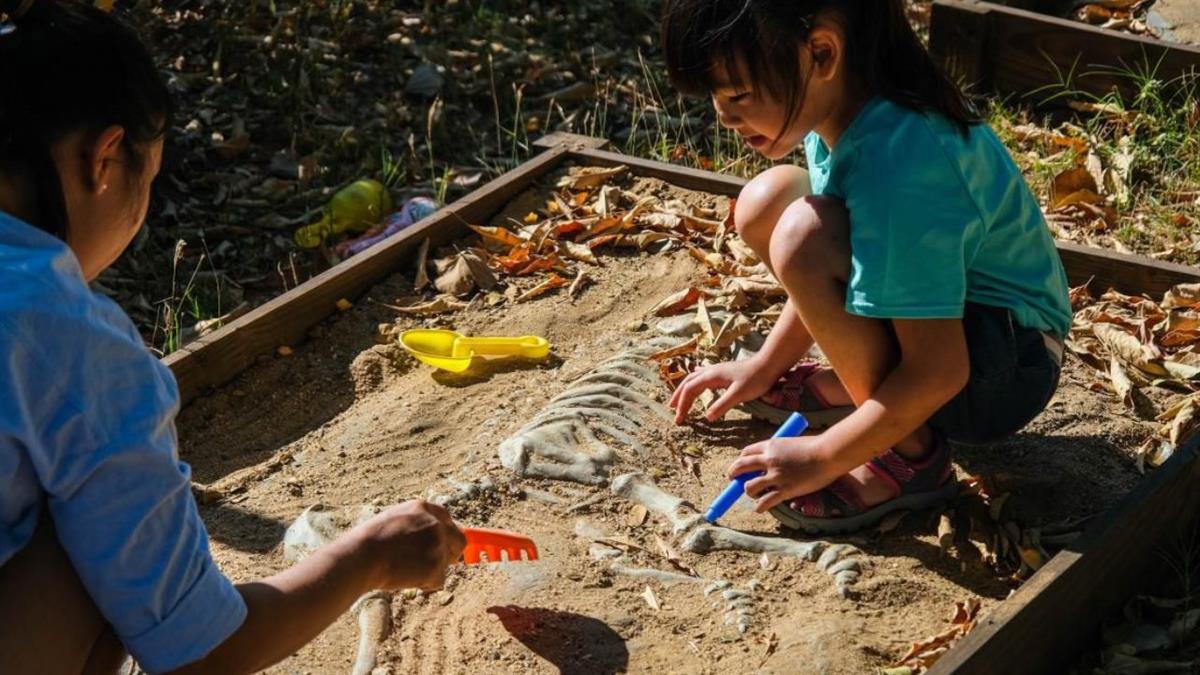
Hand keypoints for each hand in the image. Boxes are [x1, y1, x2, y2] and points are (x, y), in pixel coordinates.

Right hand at [352, 500, 466, 591]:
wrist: (360, 556)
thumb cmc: (367, 543)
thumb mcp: (393, 521)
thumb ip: (415, 525)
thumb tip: (430, 538)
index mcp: (422, 508)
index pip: (447, 519)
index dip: (447, 535)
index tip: (446, 545)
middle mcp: (435, 523)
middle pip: (459, 540)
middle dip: (451, 554)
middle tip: (433, 565)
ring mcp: (437, 543)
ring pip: (446, 564)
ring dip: (430, 571)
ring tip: (404, 571)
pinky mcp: (435, 565)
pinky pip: (438, 581)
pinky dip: (425, 584)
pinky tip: (406, 579)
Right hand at [668, 356, 778, 423]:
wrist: (769, 364)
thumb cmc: (755, 379)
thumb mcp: (738, 394)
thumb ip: (722, 405)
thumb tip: (707, 418)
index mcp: (711, 376)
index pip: (690, 390)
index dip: (682, 405)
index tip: (680, 419)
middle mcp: (711, 371)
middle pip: (688, 383)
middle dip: (679, 398)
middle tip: (673, 412)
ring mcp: (717, 370)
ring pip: (694, 379)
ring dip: (685, 390)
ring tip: (679, 400)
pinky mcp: (723, 372)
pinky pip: (703, 375)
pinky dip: (695, 380)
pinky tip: (696, 377)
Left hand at [728, 436, 839, 511]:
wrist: (828, 454)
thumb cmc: (816, 447)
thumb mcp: (792, 443)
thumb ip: (781, 451)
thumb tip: (774, 460)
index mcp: (770, 445)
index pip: (746, 452)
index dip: (741, 460)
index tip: (741, 466)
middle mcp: (769, 460)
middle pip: (740, 467)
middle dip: (733, 474)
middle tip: (732, 479)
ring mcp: (776, 476)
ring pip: (749, 487)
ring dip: (748, 491)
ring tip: (752, 494)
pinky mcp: (785, 489)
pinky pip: (765, 502)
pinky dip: (759, 507)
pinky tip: (759, 508)